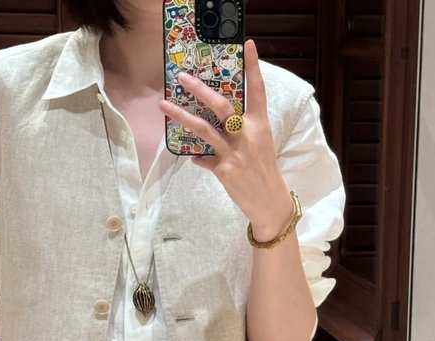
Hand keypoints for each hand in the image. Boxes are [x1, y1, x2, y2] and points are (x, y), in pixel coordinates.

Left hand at [159, 38, 293, 233]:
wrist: (269, 202)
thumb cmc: (264, 172)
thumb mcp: (260, 145)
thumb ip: (242, 131)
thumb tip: (219, 123)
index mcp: (261, 125)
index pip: (257, 91)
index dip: (253, 67)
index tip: (248, 44)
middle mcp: (248, 135)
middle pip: (222, 106)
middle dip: (200, 89)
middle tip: (183, 76)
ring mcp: (235, 153)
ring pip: (204, 129)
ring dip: (182, 116)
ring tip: (164, 105)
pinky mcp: (224, 170)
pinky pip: (203, 159)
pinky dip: (197, 156)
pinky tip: (195, 157)